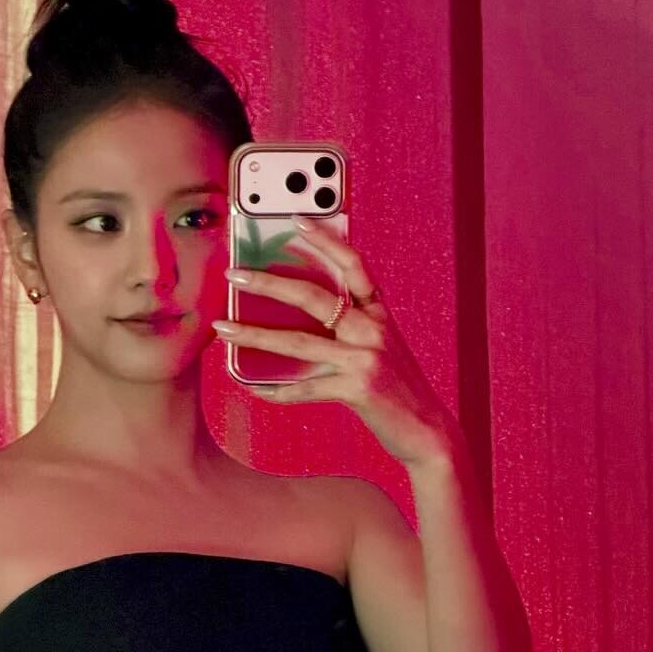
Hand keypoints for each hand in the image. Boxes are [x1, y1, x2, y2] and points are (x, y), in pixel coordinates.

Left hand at [213, 216, 457, 467]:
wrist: (428, 430)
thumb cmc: (398, 388)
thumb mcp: (383, 347)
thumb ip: (353, 327)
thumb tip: (300, 317)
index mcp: (380, 313)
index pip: (354, 264)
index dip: (327, 240)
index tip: (297, 221)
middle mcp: (374, 329)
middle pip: (314, 297)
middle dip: (268, 283)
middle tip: (234, 276)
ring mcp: (366, 358)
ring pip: (298, 341)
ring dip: (255, 334)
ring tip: (224, 328)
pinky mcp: (358, 388)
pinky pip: (305, 387)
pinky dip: (278, 391)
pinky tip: (255, 389)